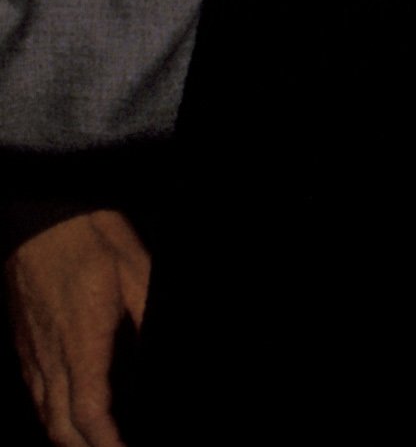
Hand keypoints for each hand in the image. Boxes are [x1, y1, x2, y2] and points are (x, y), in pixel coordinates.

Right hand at [7, 211, 148, 446]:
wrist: (41, 221)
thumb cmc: (91, 241)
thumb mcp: (137, 272)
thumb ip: (148, 313)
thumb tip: (160, 341)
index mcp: (81, 342)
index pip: (89, 412)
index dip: (105, 442)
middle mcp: (50, 355)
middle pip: (60, 426)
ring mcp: (32, 352)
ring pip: (42, 413)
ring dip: (66, 437)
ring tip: (94, 443)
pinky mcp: (24, 343)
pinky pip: (34, 393)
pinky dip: (50, 415)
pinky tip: (67, 416)